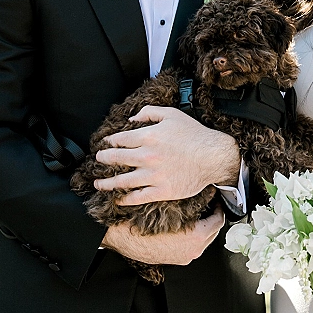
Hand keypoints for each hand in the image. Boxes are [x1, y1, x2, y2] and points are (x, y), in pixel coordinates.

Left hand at [93, 106, 240, 205]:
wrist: (214, 156)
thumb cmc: (195, 134)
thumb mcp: (172, 114)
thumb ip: (149, 113)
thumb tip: (132, 119)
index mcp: (148, 136)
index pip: (120, 140)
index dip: (110, 142)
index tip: (105, 144)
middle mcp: (147, 156)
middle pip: (117, 159)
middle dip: (104, 159)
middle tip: (98, 160)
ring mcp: (153, 175)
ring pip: (122, 181)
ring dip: (107, 183)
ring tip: (98, 184)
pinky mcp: (162, 190)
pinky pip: (138, 197)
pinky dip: (126, 199)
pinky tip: (119, 199)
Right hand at [101, 207, 224, 264]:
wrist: (126, 237)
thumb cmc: (147, 221)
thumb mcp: (172, 207)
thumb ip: (192, 202)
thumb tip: (205, 192)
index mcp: (197, 237)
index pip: (218, 221)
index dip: (219, 208)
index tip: (217, 201)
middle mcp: (194, 250)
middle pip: (213, 232)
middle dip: (212, 218)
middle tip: (210, 206)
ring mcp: (186, 257)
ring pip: (203, 241)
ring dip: (203, 228)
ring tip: (198, 214)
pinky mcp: (177, 260)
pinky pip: (192, 247)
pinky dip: (193, 237)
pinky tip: (185, 226)